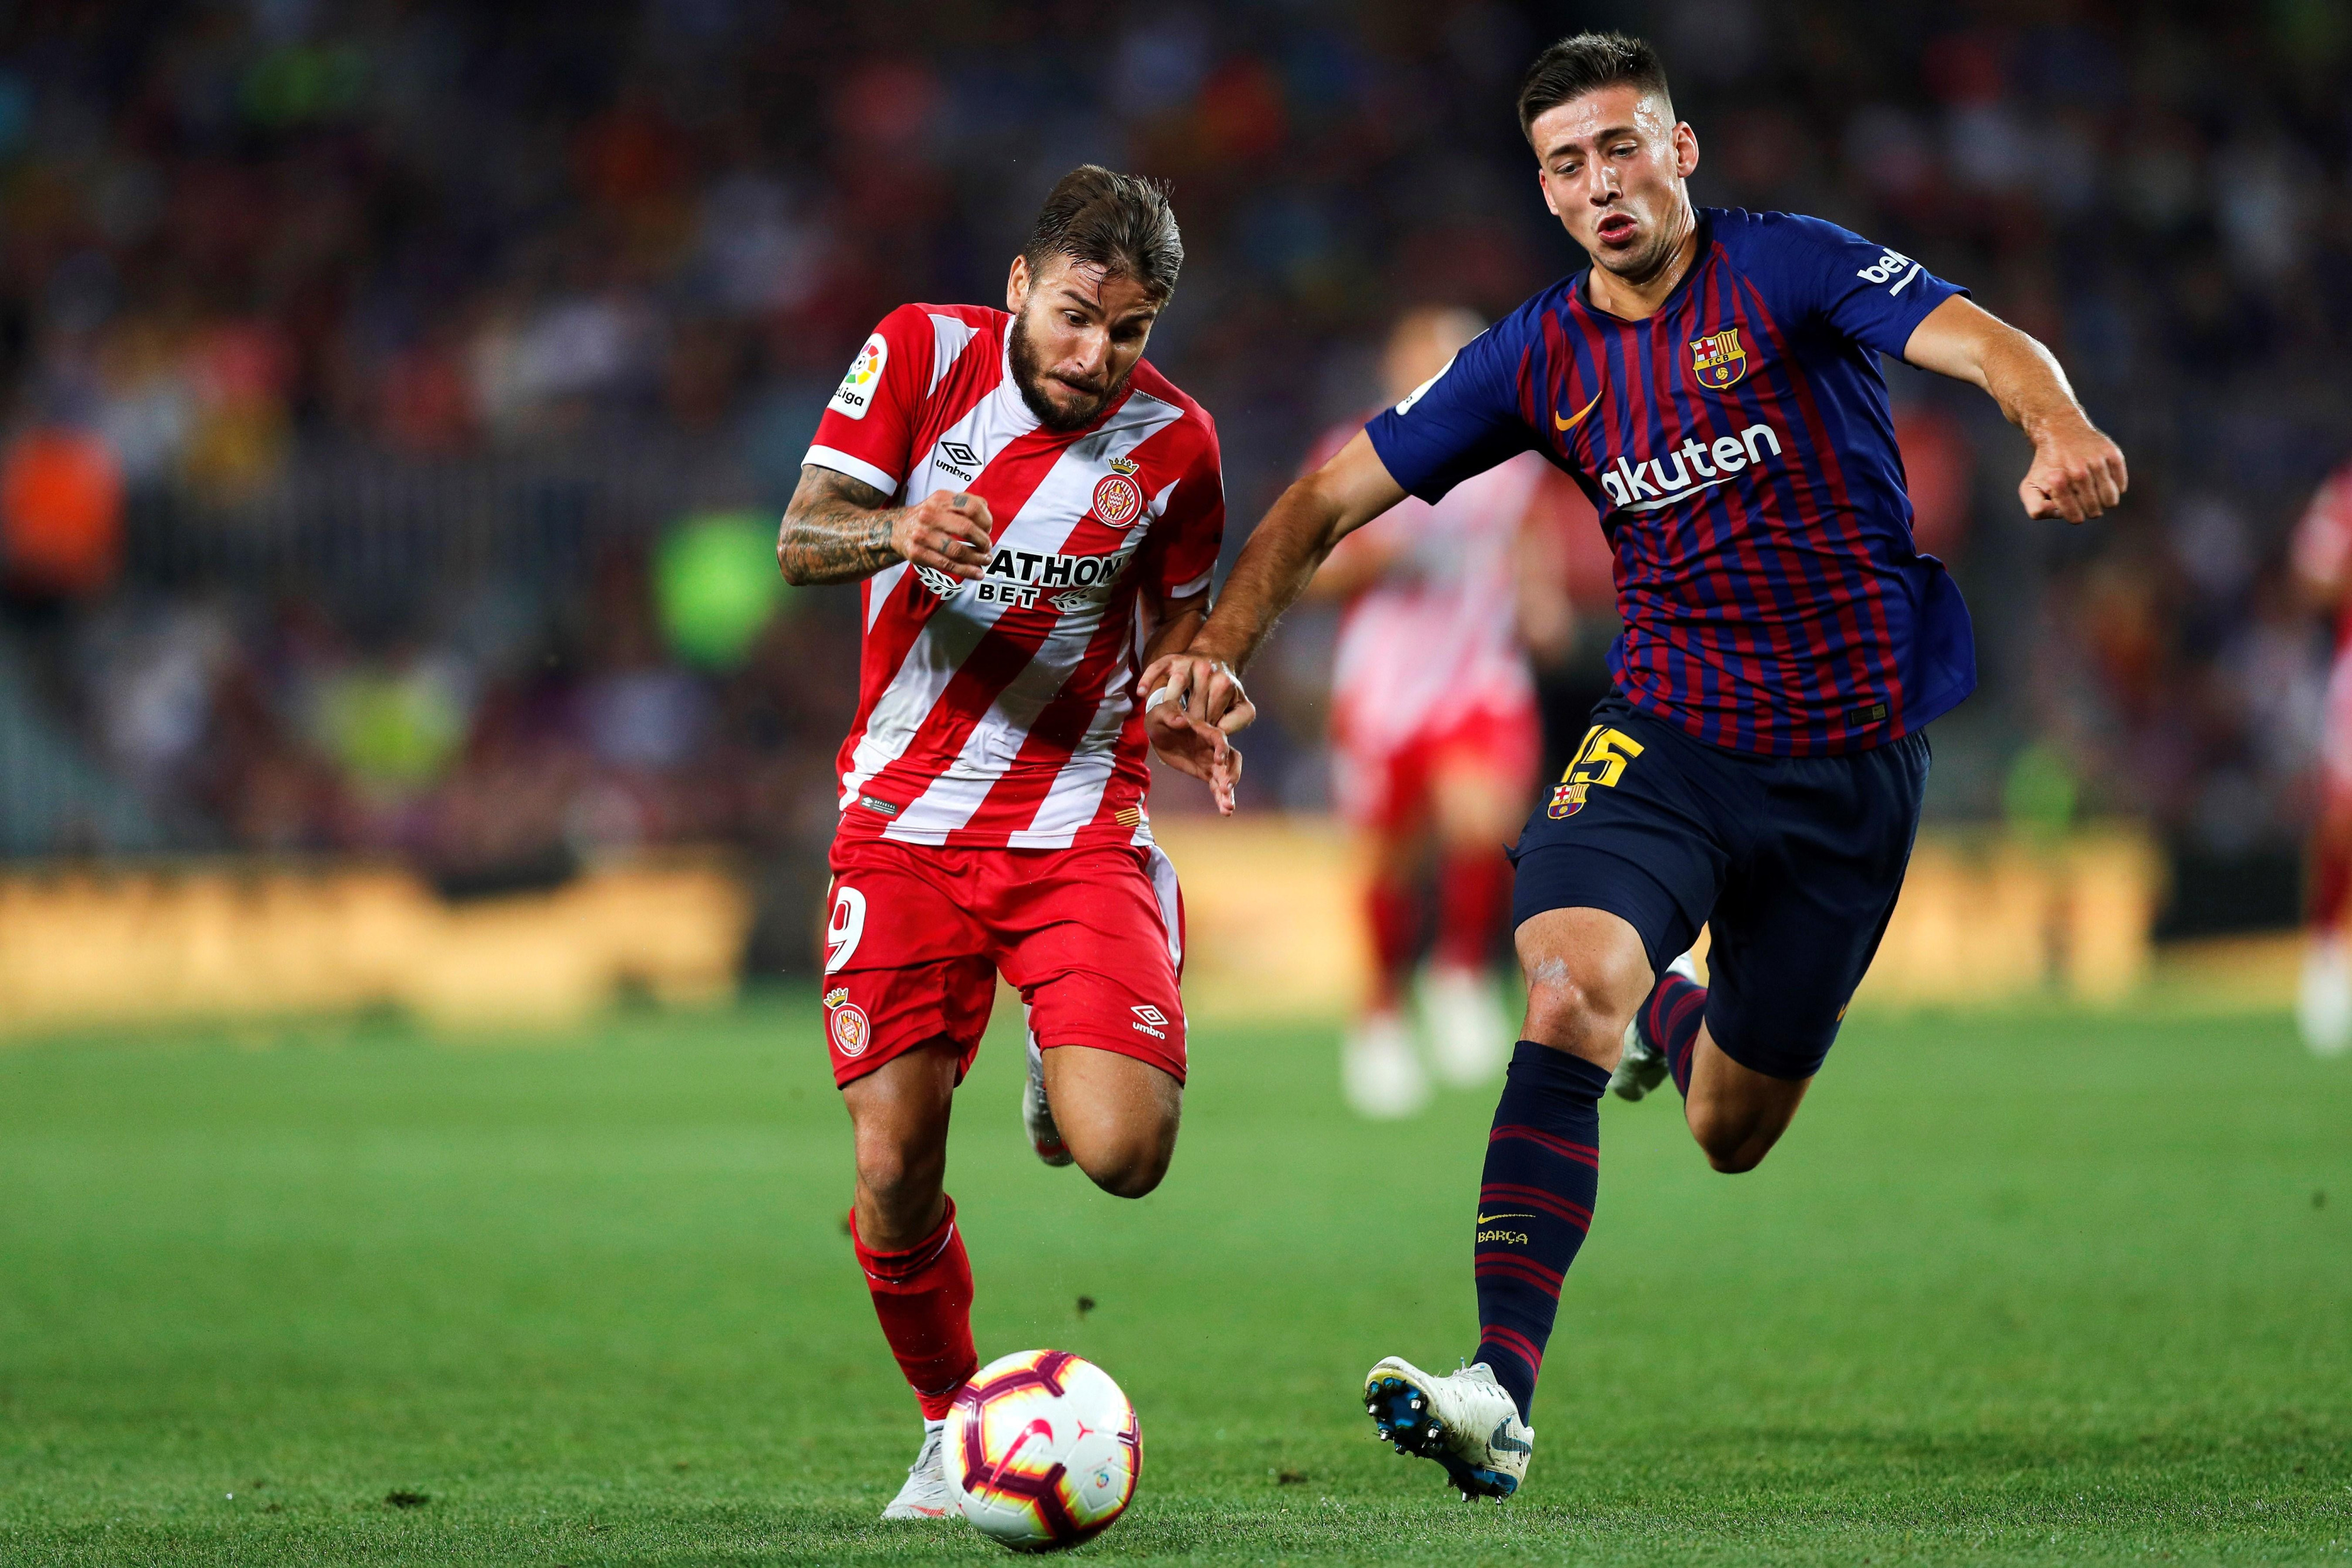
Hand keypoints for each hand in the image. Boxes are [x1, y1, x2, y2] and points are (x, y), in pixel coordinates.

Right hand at [890, 490, 994, 579]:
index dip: (986, 520)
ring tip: (985, 560)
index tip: (988, 529)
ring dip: (977, 558)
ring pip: (957, 550)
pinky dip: (966, 571)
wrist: (897, 529)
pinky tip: (977, 573)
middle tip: (987, 547)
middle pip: (966, 528)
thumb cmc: (929, 517)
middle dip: (983, 541)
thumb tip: (987, 515)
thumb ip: (966, 503)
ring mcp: (922, 535)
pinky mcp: (918, 553)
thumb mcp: (943, 502)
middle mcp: (929, 514)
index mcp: (940, 499)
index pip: (972, 506)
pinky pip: (947, 565)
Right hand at [1137, 651, 1256, 737]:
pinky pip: (1157, 668)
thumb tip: (1219, 731)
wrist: (1216, 657)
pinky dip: (1148, 679)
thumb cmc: (1225, 690)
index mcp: (1223, 685)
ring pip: (1175, 685)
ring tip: (1168, 721)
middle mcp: (1206, 671)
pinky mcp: (1172, 659)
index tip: (1202, 741)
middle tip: (1184, 737)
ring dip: (1170, 704)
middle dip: (1189, 724)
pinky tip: (1141, 693)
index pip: (1211, 717)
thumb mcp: (1242, 706)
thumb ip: (1237, 721)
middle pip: (1191, 706)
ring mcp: (1188, 663)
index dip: (1205, 733)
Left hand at [1144, 693, 1244, 815]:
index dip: (1222, 748)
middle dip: (1231, 773)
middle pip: (1230, 760)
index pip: (1218, 738)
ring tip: (1228, 807)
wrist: (1159, 730)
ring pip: (1226, 777)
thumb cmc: (1161, 718)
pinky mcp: (1205, 773)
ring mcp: (1211, 761)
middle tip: (1226, 788)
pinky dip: (1222, 799)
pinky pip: (1217, 787)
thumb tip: (1181, 720)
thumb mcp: (1160, 713)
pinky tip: (1226, 812)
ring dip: (1229, 791)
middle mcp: (1212, 747)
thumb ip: (1170, 715)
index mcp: (1204, 730)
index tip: (1219, 760)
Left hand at [2020, 419, 2126, 523]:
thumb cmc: (2047, 466)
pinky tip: (2101, 478)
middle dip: (2087, 509)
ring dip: (2102, 500)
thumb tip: (2058, 513)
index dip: (2072, 514)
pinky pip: (2121, 486)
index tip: (2066, 502)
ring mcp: (2097, 462)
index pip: (2076, 518)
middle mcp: (2078, 471)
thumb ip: (2037, 509)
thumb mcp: (2030, 487)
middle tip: (2079, 495)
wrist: (2061, 430)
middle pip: (2094, 511)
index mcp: (2057, 481)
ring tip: (2091, 489)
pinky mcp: (2113, 454)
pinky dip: (2113, 488)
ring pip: (2110, 500)